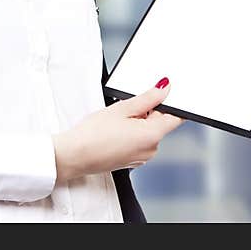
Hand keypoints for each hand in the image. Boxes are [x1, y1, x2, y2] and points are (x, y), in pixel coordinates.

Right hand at [52, 78, 184, 180]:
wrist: (74, 155)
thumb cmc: (93, 133)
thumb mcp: (122, 108)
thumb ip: (148, 98)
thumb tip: (164, 88)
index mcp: (152, 136)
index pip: (176, 117)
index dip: (173, 103)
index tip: (164, 94)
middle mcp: (151, 150)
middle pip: (160, 124)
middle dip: (149, 111)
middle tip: (128, 105)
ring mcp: (142, 157)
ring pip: (148, 132)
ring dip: (139, 122)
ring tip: (118, 119)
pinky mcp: (132, 161)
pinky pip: (140, 142)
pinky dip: (133, 133)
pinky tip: (116, 129)